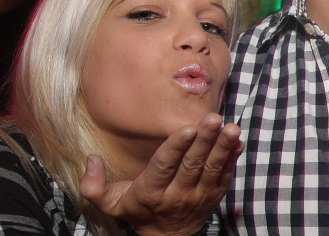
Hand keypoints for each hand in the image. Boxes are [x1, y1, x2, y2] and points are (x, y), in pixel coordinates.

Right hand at [80, 113, 242, 235]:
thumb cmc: (139, 210)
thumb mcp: (111, 203)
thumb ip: (94, 185)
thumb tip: (90, 159)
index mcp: (151, 191)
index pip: (164, 165)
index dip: (176, 147)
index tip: (187, 128)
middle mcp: (177, 194)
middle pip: (192, 164)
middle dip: (204, 140)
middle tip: (213, 119)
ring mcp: (199, 195)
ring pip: (212, 168)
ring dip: (222, 146)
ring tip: (231, 127)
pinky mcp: (215, 194)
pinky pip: (226, 175)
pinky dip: (233, 158)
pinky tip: (238, 141)